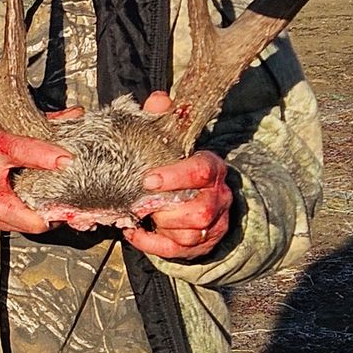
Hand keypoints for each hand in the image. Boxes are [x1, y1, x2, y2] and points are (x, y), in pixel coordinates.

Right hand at [0, 124, 72, 234]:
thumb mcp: (8, 127)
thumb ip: (43, 124)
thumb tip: (74, 116)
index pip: (16, 150)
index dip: (42, 156)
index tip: (66, 160)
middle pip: (5, 203)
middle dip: (34, 213)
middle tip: (59, 213)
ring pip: (13, 221)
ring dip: (42, 221)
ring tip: (65, 216)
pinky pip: (16, 227)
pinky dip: (37, 224)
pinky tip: (54, 218)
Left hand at [125, 92, 231, 258]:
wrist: (200, 195)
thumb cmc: (179, 166)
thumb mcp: (172, 142)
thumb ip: (163, 121)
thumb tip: (158, 100)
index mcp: (211, 167)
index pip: (202, 171)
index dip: (176, 176)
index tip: (148, 179)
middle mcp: (218, 196)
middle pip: (200, 211)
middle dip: (168, 210)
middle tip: (143, 202)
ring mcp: (214, 223)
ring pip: (191, 234)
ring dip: (162, 227)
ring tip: (141, 215)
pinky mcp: (202, 244)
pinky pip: (177, 252)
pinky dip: (151, 244)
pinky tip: (134, 232)